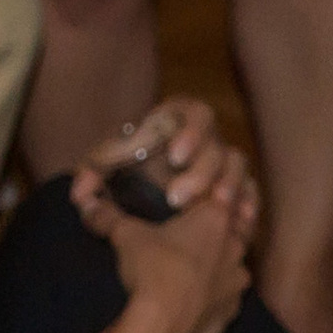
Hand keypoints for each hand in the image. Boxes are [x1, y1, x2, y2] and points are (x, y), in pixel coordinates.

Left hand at [72, 96, 255, 241]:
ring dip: (229, 186)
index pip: (196, 112)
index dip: (191, 132)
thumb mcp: (107, 165)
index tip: (175, 157)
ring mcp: (224, 164)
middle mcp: (205, 139)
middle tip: (177, 199)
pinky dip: (250, 203)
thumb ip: (92, 173)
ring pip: (239, 166)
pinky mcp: (236, 188)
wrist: (148, 187)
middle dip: (201, 173)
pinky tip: (241, 220)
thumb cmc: (130, 168)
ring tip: (215, 209)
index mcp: (177, 121)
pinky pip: (253, 191)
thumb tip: (79, 198)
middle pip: (217, 147)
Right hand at [106, 169, 256, 332]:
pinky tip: (193, 298)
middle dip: (213, 233)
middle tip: (188, 238)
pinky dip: (212, 297)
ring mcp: (237, 284)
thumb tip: (88, 203)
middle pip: (231, 232)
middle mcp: (236, 249)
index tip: (190, 205)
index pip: (221, 195)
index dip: (206, 198)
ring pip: (231, 267)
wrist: (163, 324)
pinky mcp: (232, 312)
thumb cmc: (151, 268)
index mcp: (215, 220)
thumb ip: (108, 215)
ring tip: (190, 270)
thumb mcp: (125, 234)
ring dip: (216, 266)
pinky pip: (224, 299)